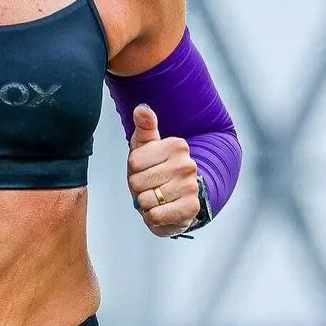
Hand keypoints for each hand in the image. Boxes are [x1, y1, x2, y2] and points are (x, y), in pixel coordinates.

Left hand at [126, 105, 199, 236]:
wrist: (174, 198)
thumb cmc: (154, 168)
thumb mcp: (145, 146)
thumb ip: (144, 126)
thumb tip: (142, 108)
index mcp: (177, 145)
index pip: (134, 161)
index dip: (134, 169)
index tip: (145, 168)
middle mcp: (187, 165)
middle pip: (137, 181)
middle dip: (138, 187)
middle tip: (150, 185)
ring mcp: (191, 187)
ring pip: (145, 200)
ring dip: (145, 203)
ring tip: (156, 197)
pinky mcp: (191, 209)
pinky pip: (155, 216)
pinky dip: (153, 217)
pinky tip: (162, 210)